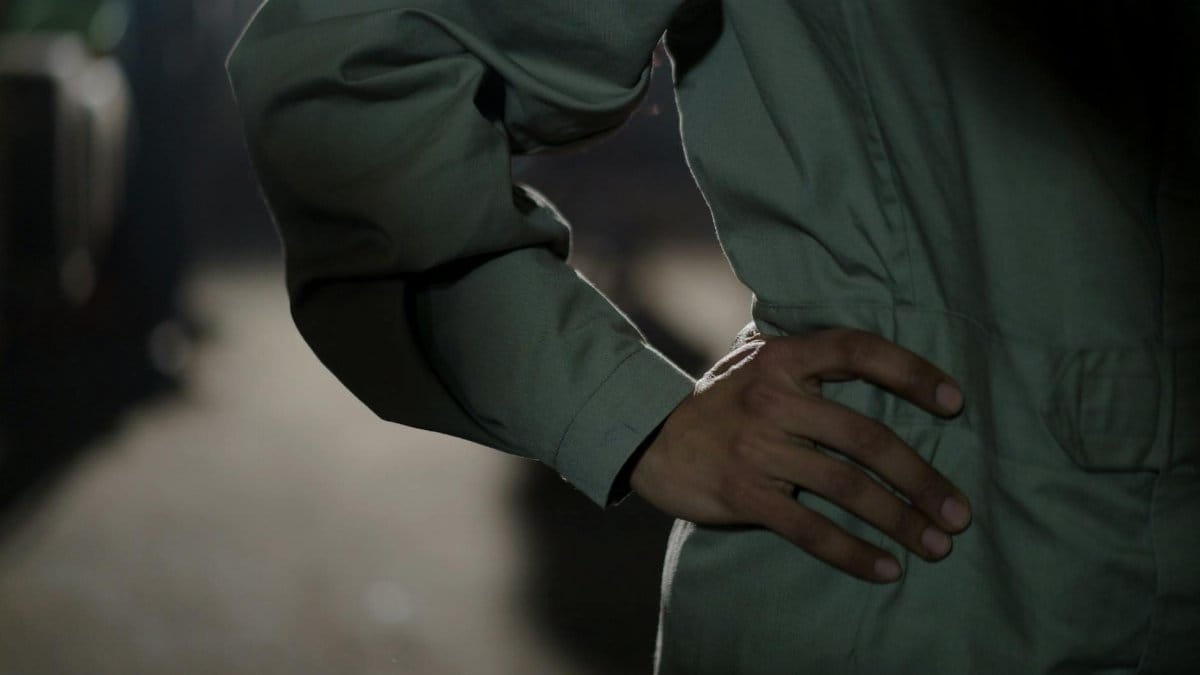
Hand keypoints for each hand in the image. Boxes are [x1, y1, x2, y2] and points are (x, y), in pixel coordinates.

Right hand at [629, 329, 970, 582]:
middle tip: (958, 511)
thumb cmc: (717, 402)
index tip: (955, 403)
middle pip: (866, 437)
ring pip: (845, 486)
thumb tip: (874, 360)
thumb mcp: (753, 361)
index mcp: (783, 359)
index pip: (858, 351)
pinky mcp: (744, 493)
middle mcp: (773, 399)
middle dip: (921, 479)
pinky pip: (809, 527)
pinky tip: (885, 569)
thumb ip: (805, 360)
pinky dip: (852, 552)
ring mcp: (757, 448)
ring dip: (899, 519)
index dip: (911, 372)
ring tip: (936, 544)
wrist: (647, 438)